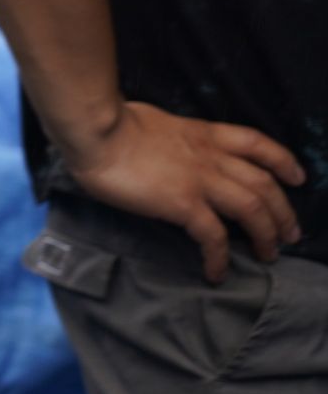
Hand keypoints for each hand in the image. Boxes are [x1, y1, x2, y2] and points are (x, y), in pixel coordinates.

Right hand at [61, 101, 305, 281]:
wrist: (97, 132)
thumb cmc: (110, 123)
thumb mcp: (154, 121)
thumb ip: (170, 137)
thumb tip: (163, 147)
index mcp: (203, 134)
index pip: (257, 144)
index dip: (283, 161)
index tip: (297, 177)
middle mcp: (211, 157)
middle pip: (264, 184)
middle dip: (283, 211)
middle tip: (290, 234)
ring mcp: (201, 181)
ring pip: (252, 210)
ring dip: (266, 235)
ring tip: (269, 255)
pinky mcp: (183, 204)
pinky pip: (214, 237)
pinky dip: (221, 257)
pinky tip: (218, 272)